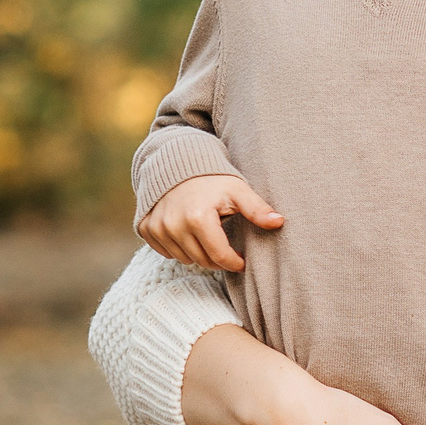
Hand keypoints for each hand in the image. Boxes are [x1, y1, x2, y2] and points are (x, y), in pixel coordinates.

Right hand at [138, 173, 282, 271]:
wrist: (176, 162)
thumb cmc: (212, 178)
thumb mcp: (237, 190)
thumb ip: (257, 208)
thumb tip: (279, 222)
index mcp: (198, 218)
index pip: (220, 257)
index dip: (234, 262)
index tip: (242, 261)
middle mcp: (173, 225)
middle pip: (202, 261)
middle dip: (218, 259)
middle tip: (227, 248)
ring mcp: (157, 228)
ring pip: (184, 259)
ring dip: (198, 254)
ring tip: (208, 236)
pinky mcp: (146, 229)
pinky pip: (166, 252)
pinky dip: (178, 248)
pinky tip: (188, 233)